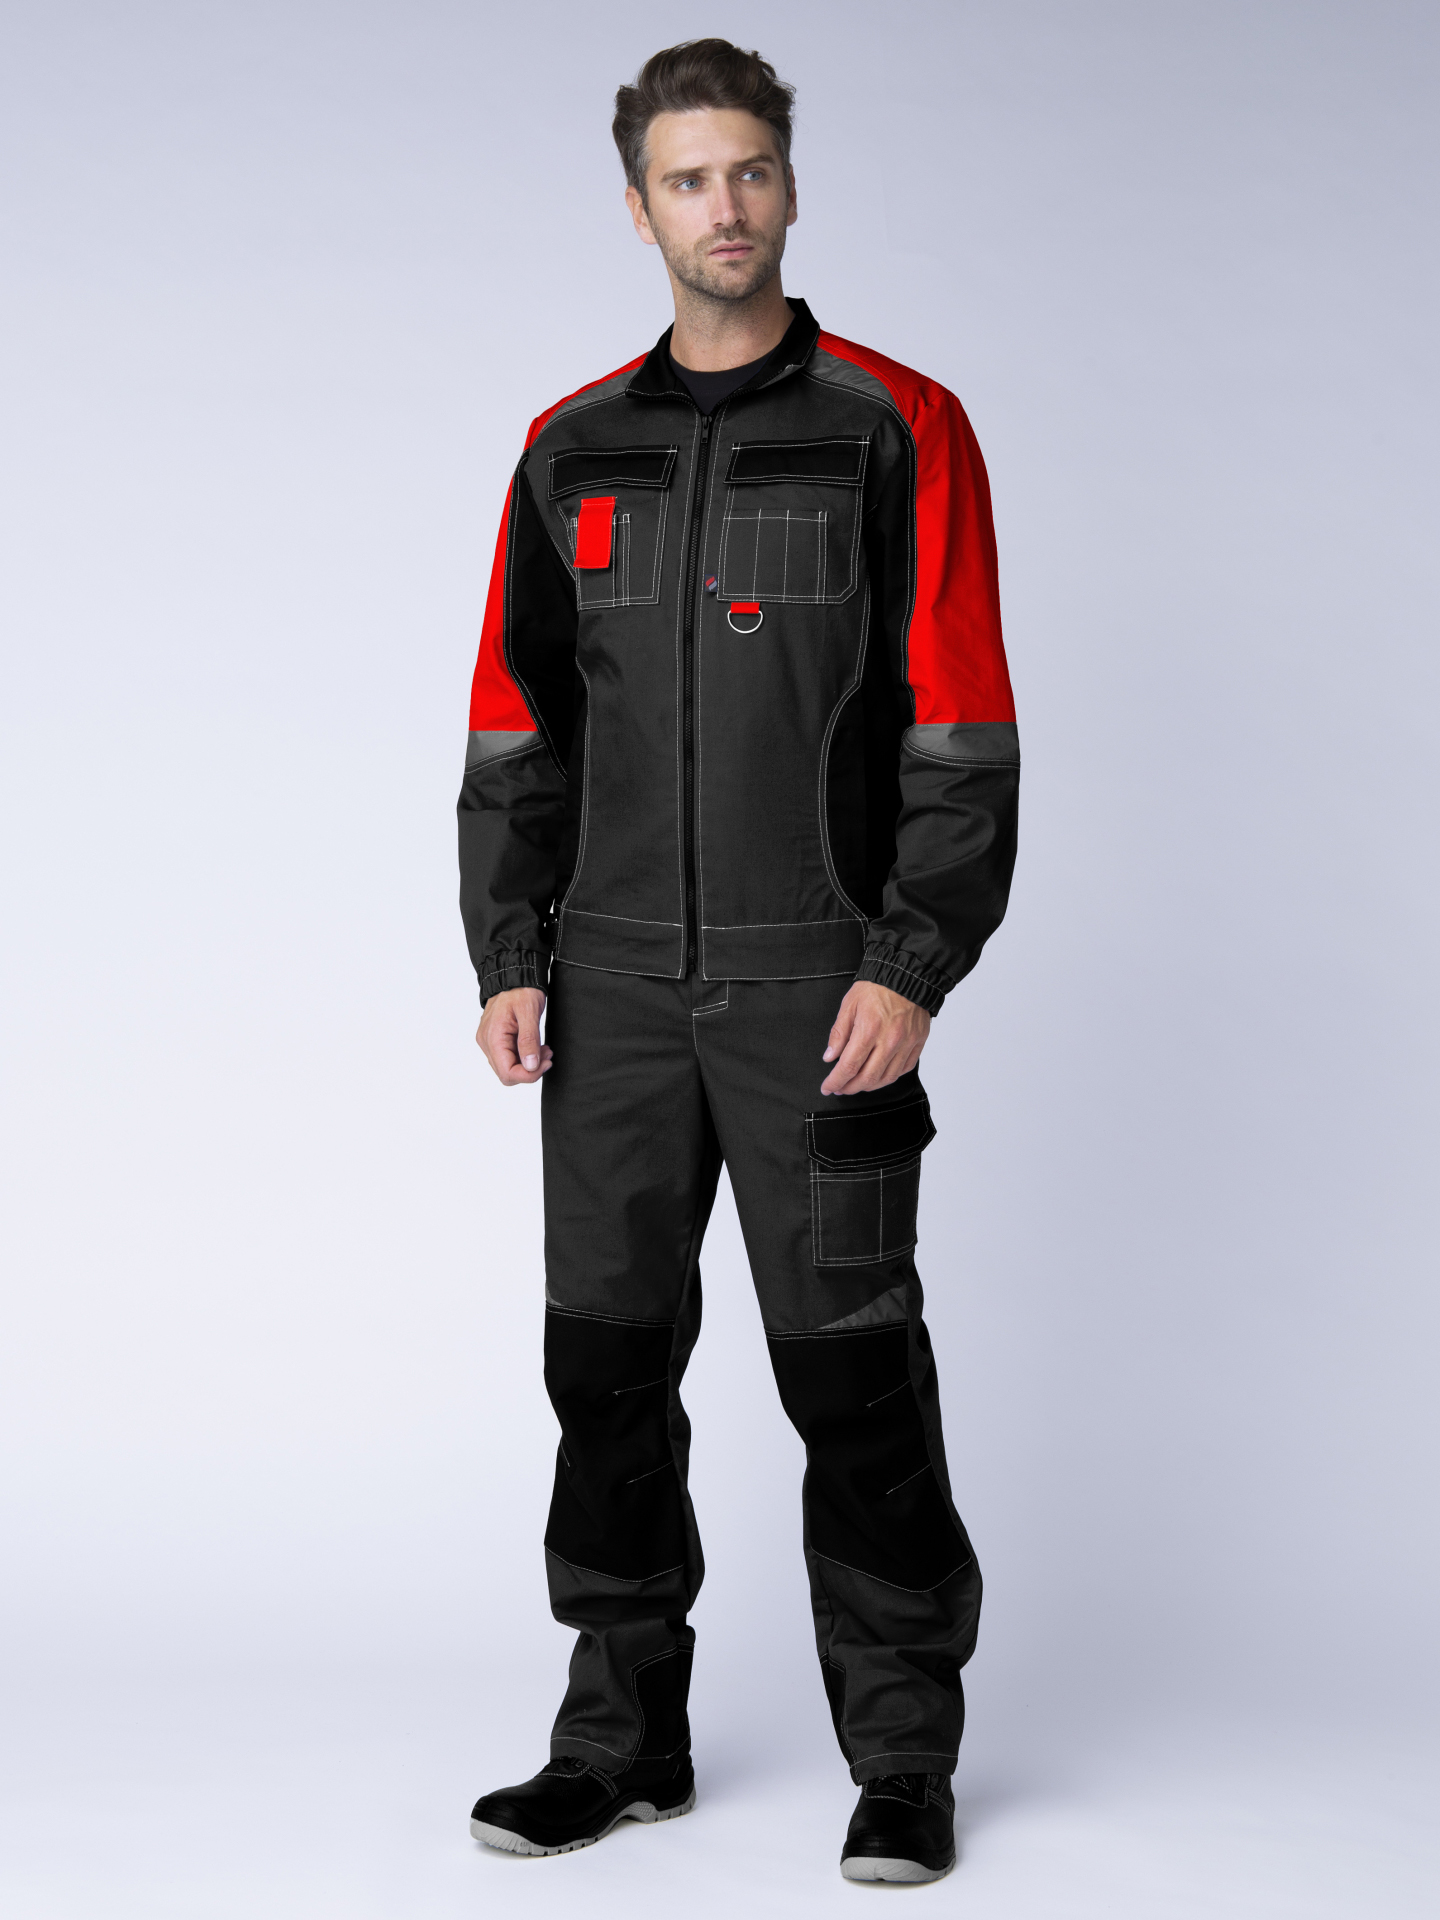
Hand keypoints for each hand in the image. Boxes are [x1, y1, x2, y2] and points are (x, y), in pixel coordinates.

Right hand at [476, 987, 551, 1085]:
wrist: (515, 976)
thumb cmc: (521, 990)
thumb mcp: (529, 1012)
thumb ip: (529, 1040)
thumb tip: (531, 1066)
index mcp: (493, 1037)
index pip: (507, 1073)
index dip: (528, 1075)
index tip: (545, 1063)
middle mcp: (487, 1042)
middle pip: (507, 1074)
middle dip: (530, 1070)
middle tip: (547, 1056)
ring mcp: (490, 1041)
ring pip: (508, 1067)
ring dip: (529, 1064)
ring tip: (544, 1049)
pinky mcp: (496, 1039)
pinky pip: (509, 1057)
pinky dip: (524, 1056)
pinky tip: (536, 1047)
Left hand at [820, 981, 930, 1095]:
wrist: (906, 975)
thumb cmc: (876, 988)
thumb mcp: (849, 1005)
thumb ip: (839, 1033)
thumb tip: (830, 1057)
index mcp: (869, 1030)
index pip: (849, 1066)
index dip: (836, 1081)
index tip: (827, 1087)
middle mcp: (889, 1041)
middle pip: (868, 1078)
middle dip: (850, 1088)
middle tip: (840, 1088)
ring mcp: (906, 1044)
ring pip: (886, 1078)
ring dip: (869, 1086)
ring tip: (857, 1084)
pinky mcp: (918, 1043)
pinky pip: (903, 1069)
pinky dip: (889, 1077)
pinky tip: (878, 1075)